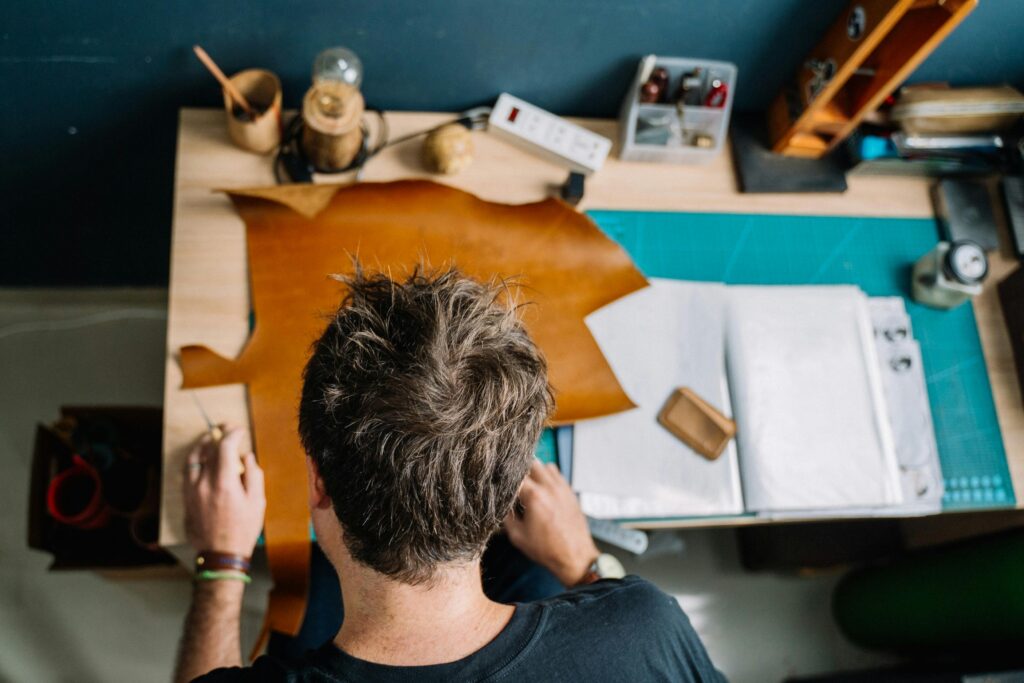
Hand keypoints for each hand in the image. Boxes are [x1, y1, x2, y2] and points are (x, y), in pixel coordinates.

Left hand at [183, 426, 264, 556]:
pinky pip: (186, 472)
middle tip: (227, 429)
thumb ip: (253, 475)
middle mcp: (204, 484)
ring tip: (210, 438)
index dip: (233, 434)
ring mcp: (192, 491)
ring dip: (201, 445)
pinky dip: (194, 460)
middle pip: (208, 450)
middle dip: (219, 435)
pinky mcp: (186, 499)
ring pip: (192, 459)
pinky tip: (200, 458)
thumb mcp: (257, 502)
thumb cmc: (242, 530)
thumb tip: (247, 457)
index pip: (225, 447)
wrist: (220, 554)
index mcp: (224, 483)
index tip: (239, 430)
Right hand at [504, 460, 598, 585]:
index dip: (504, 479)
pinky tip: (543, 490)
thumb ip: (506, 516)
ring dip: (535, 472)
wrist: (575, 557)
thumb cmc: (546, 549)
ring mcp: (562, 487)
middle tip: (514, 485)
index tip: (499, 483)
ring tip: (529, 486)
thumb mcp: (517, 536)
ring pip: (544, 465)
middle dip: (520, 472)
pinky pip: (557, 474)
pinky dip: (548, 477)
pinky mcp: (570, 491)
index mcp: (534, 496)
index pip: (514, 475)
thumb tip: (502, 504)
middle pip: (530, 463)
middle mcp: (549, 487)